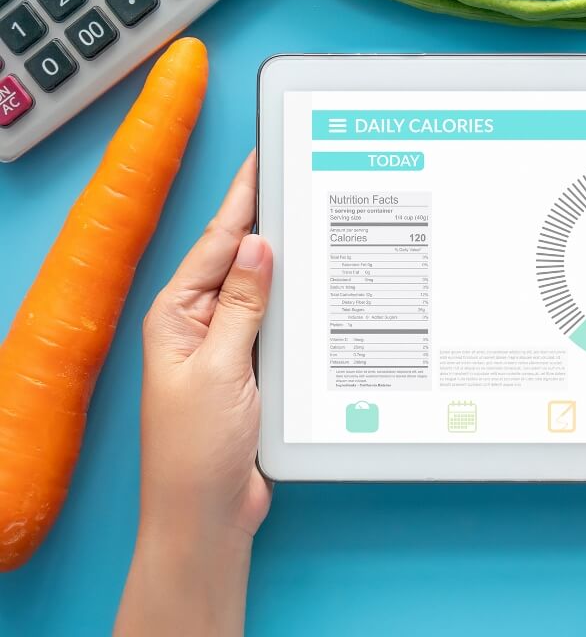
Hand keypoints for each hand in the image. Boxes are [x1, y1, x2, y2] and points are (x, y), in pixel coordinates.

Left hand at [116, 153, 271, 636]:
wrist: (208, 513)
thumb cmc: (195, 450)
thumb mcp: (220, 369)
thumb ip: (243, 306)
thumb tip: (257, 246)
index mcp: (176, 316)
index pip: (214, 244)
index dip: (240, 201)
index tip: (261, 162)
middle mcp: (200, 324)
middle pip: (239, 261)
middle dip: (266, 221)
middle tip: (298, 179)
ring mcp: (227, 347)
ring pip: (263, 291)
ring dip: (286, 264)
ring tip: (314, 220)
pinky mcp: (252, 369)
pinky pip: (277, 323)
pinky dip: (296, 304)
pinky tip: (317, 287)